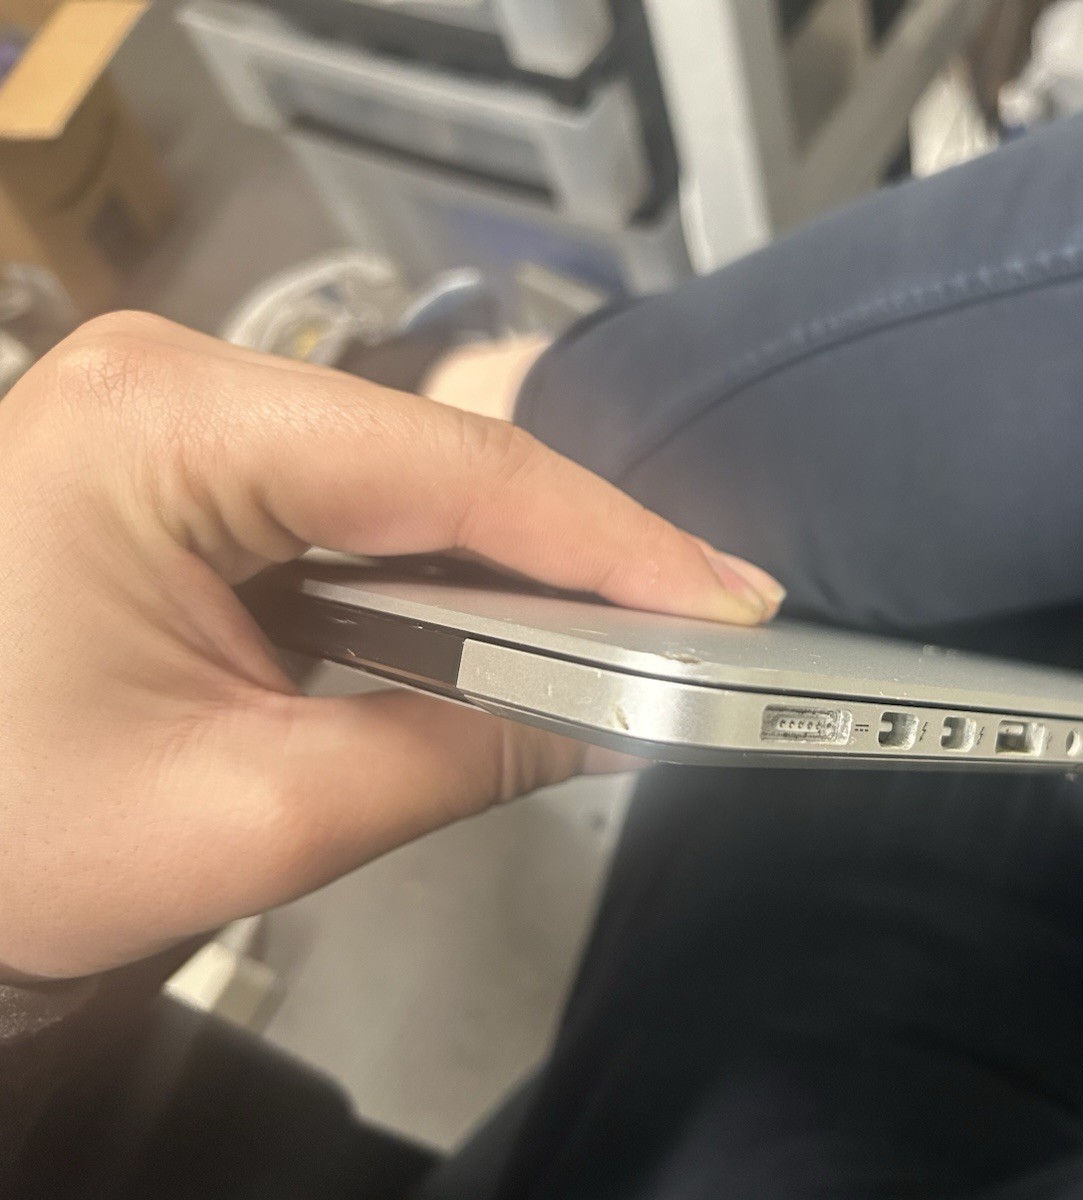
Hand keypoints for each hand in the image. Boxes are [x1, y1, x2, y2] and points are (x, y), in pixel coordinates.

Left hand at [0, 313, 784, 981]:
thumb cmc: (3, 841)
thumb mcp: (254, 812)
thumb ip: (462, 753)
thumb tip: (620, 717)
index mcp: (157, 428)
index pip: (446, 466)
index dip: (610, 539)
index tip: (728, 601)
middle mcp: (165, 379)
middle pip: (438, 455)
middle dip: (579, 548)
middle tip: (710, 622)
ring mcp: (168, 410)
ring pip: (409, 474)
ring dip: (519, 559)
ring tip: (645, 627)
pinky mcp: (181, 460)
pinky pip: (355, 499)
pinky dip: (447, 566)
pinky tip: (524, 617)